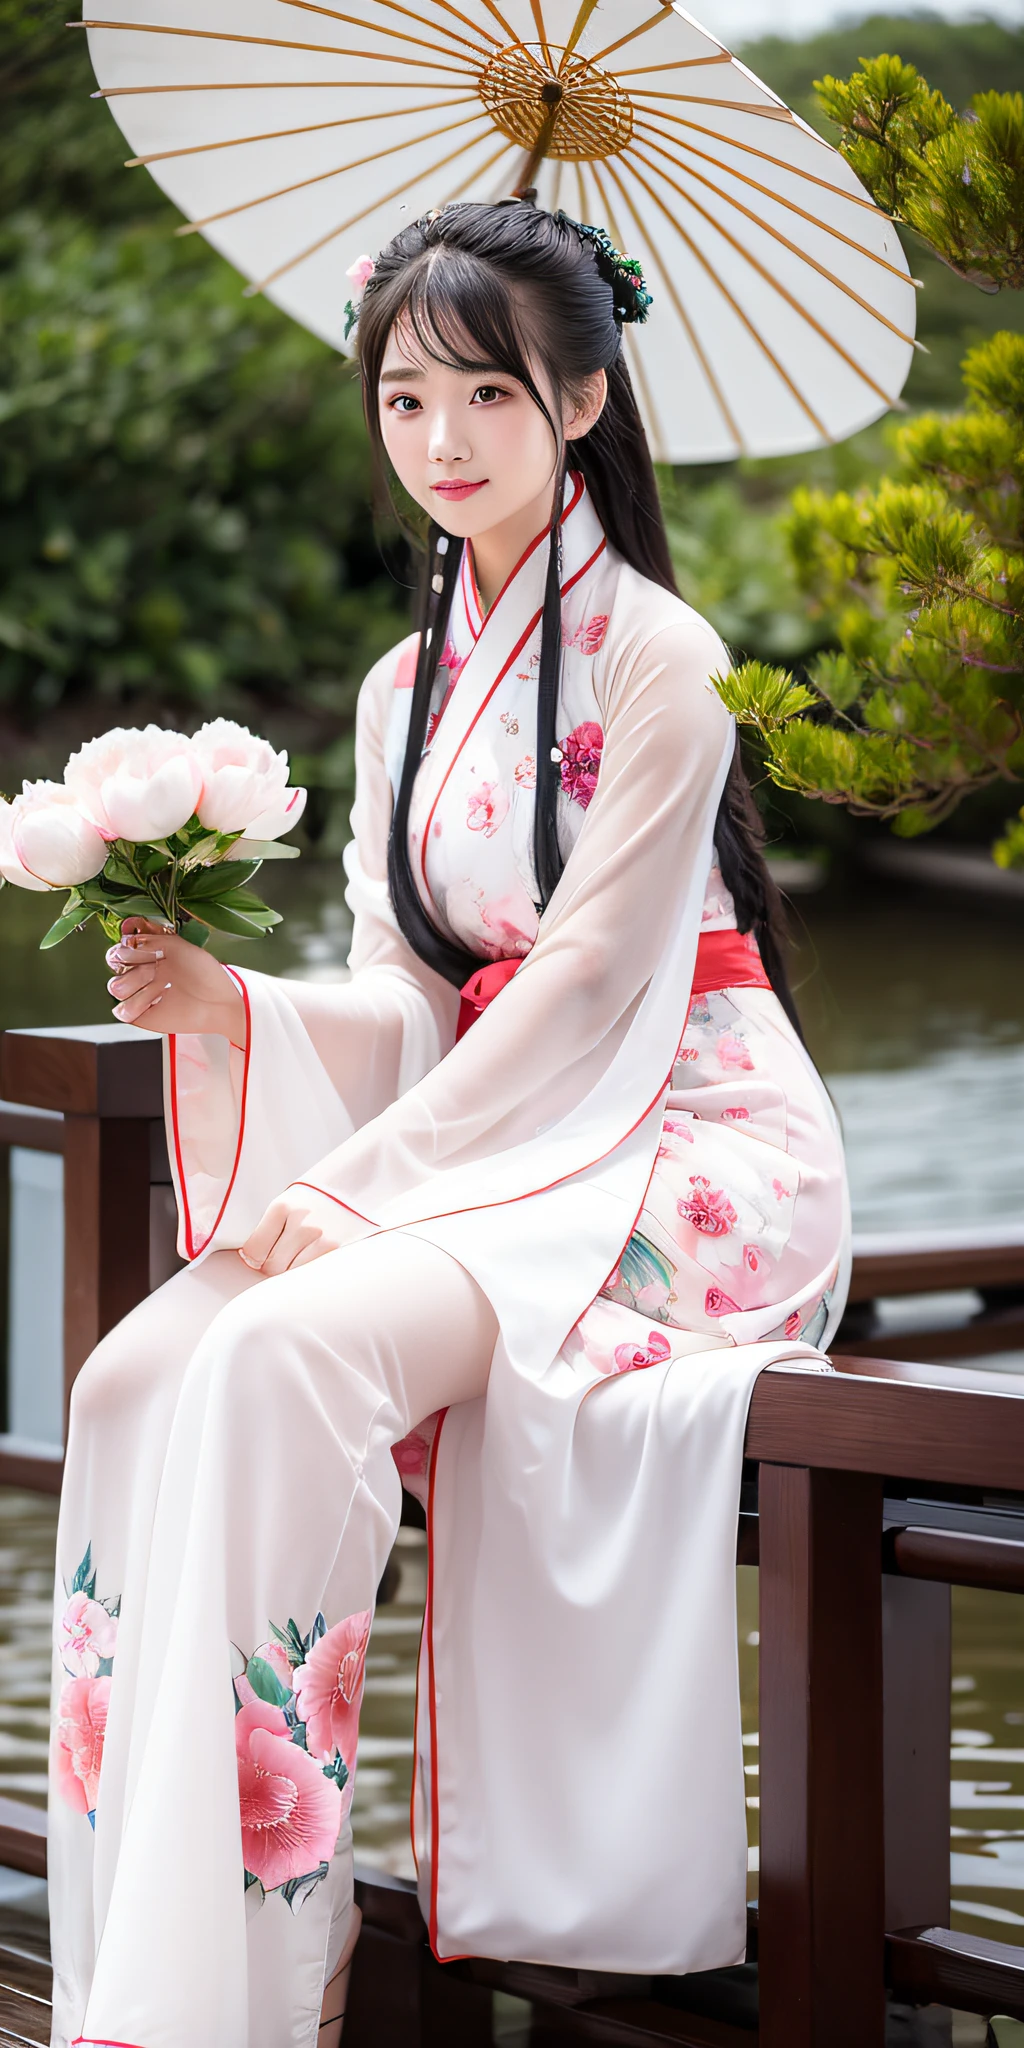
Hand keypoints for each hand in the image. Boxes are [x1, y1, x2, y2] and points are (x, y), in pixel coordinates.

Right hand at [105, 917, 246, 1039]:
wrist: (218, 1002)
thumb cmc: (205, 974)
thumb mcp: (180, 947)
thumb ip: (153, 940)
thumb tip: (127, 942)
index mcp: (150, 954)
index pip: (121, 948)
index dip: (125, 948)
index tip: (135, 947)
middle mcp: (143, 972)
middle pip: (115, 966)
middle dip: (132, 965)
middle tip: (154, 969)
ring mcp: (142, 993)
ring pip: (116, 987)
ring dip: (133, 985)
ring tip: (157, 987)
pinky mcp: (142, 1015)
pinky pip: (122, 1011)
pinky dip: (133, 1006)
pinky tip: (154, 1003)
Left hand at [238, 1187, 348, 1274]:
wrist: (356, 1185)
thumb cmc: (316, 1199)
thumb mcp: (288, 1204)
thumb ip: (268, 1230)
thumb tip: (250, 1261)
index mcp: (282, 1208)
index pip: (254, 1251)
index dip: (257, 1258)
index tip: (263, 1256)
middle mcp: (302, 1224)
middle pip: (273, 1267)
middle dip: (275, 1266)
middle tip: (287, 1255)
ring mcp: (324, 1239)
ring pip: (293, 1275)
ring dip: (294, 1271)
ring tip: (304, 1254)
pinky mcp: (340, 1251)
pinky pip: (314, 1275)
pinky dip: (312, 1273)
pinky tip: (316, 1261)